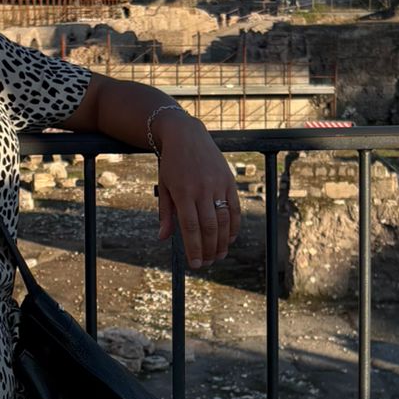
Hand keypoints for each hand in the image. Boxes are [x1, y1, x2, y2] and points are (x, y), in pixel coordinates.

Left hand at [155, 112, 241, 268]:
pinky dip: (234, 225)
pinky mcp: (229, 180)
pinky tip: (230, 238)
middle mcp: (202, 189)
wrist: (186, 134)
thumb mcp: (164, 186)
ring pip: (224, 220)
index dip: (194, 249)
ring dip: (222, 241)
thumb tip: (163, 238)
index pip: (191, 228)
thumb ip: (165, 213)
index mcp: (183, 192)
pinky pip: (235, 207)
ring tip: (219, 255)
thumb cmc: (171, 163)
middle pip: (209, 227)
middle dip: (209, 249)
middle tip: (207, 263)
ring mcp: (217, 184)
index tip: (195, 264)